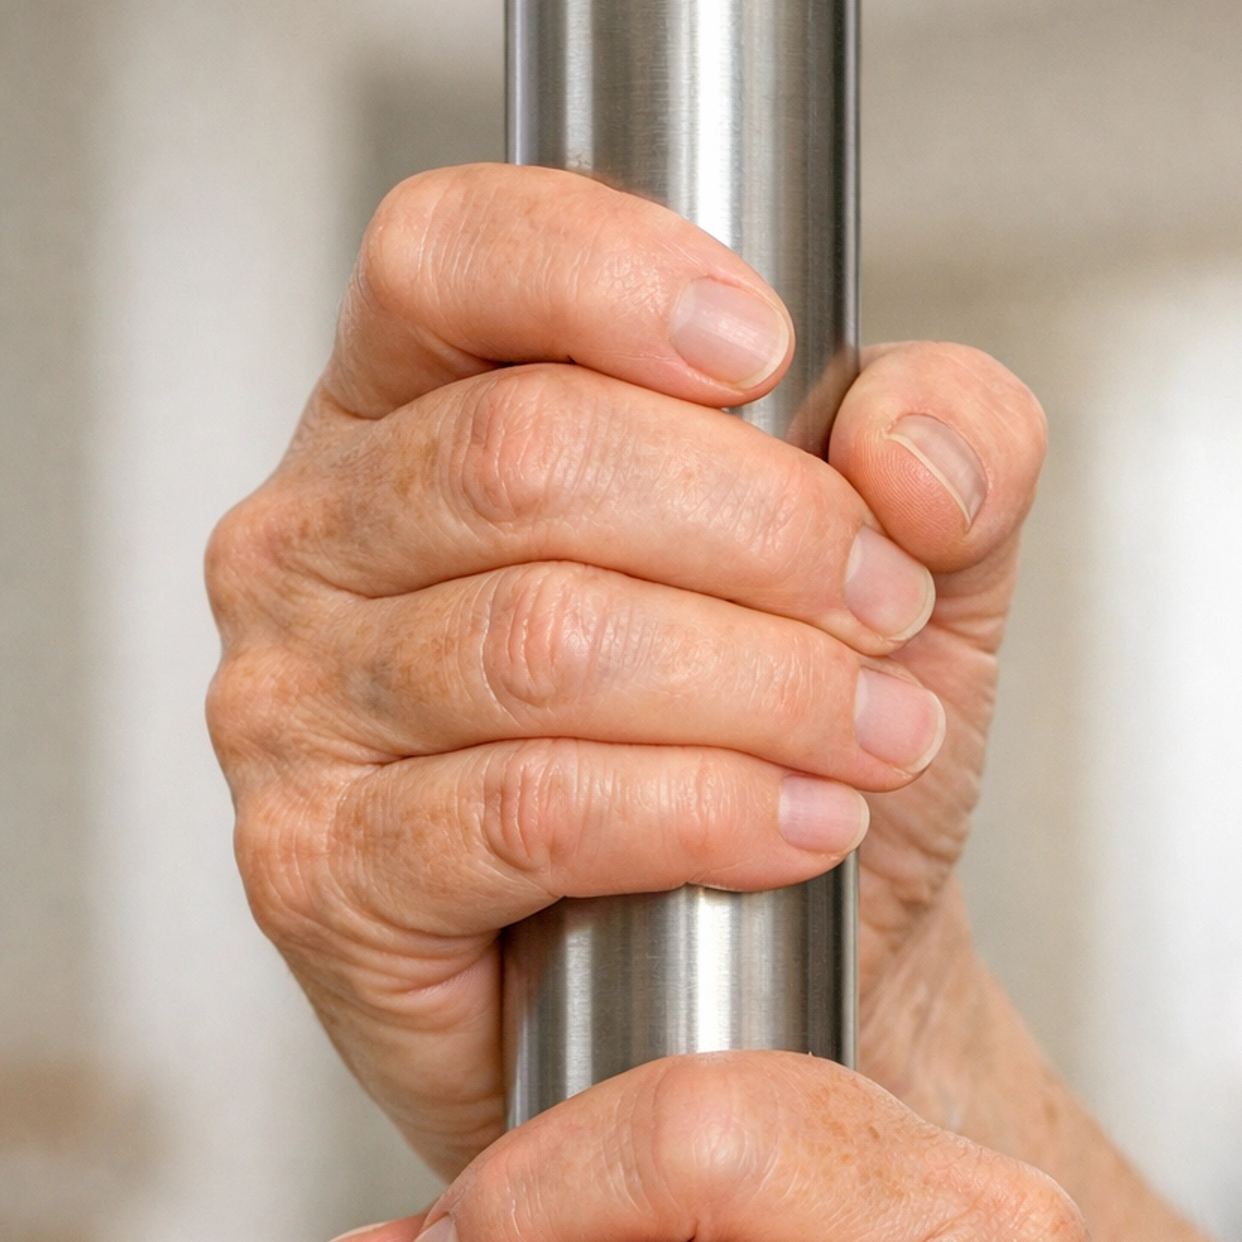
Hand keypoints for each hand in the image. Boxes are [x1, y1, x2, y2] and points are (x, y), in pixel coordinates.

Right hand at [206, 166, 1044, 1174]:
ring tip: (873, 736)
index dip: (607, 273)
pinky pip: (523, 812)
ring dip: (755, 686)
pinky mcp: (320, 873)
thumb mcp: (911, 563)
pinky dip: (696, 814)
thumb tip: (907, 448)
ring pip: (540, 642)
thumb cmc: (782, 747)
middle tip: (886, 610)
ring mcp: (292, 709)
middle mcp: (315, 539)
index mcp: (412, 405)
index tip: (769, 351)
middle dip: (758, 530)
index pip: (447, 255)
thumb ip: (949, 443)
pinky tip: (794, 829)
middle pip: (520, 455)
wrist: (755, 986)